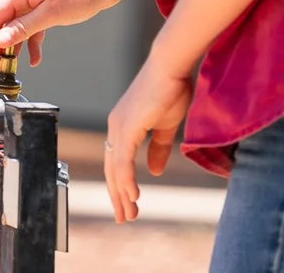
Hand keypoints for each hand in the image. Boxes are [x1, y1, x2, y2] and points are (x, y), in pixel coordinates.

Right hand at [0, 0, 143, 69]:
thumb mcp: (51, 15)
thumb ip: (24, 28)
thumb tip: (0, 39)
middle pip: (4, 23)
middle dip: (1, 47)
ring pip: (18, 26)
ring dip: (16, 46)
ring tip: (15, 67)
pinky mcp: (46, 5)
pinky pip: (32, 25)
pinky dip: (32, 40)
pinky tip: (35, 58)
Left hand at [104, 60, 194, 222]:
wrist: (171, 66)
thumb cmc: (170, 89)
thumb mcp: (165, 126)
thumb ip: (158, 148)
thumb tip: (154, 171)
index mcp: (123, 126)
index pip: (117, 162)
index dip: (121, 185)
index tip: (128, 204)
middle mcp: (115, 127)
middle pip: (111, 169)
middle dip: (117, 196)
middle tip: (124, 218)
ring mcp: (118, 126)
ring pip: (115, 169)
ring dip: (122, 194)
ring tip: (129, 214)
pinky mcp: (127, 126)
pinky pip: (123, 160)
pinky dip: (126, 180)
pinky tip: (133, 196)